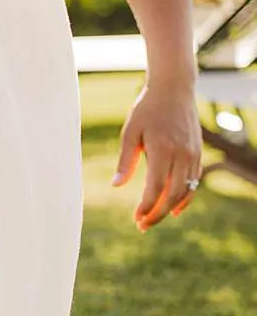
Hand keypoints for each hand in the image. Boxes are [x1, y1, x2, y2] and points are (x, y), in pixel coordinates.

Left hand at [112, 80, 202, 231]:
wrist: (174, 89)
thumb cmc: (147, 110)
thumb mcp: (130, 132)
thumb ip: (125, 161)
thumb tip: (116, 186)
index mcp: (163, 149)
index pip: (156, 187)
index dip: (147, 206)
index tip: (135, 218)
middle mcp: (182, 154)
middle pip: (174, 193)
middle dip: (158, 213)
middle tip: (142, 226)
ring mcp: (193, 153)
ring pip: (186, 189)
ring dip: (171, 208)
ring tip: (153, 220)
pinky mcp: (198, 152)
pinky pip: (194, 180)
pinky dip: (185, 196)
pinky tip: (174, 208)